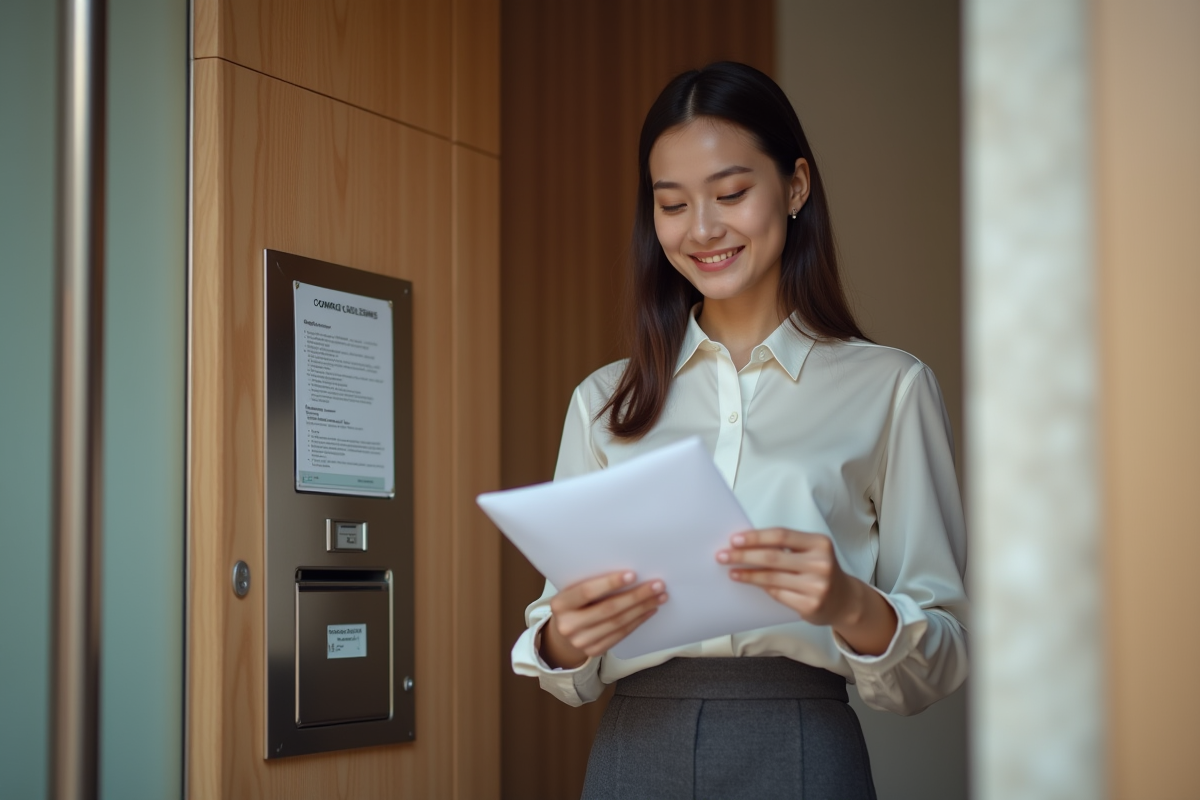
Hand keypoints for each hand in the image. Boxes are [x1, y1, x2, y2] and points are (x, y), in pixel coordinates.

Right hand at [540, 571, 667, 668]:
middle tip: (657, 585)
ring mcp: (581, 641)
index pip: (587, 591)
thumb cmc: (573, 603)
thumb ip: (592, 583)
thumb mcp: (573, 591)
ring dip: (642, 608)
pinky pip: (621, 634)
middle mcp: (568, 625)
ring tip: (659, 597)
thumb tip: (629, 573)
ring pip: (618, 623)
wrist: (564, 631)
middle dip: (636, 596)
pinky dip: (638, 621)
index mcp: (560, 604)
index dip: (610, 583)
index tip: (633, 574)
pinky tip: (649, 611)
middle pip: (608, 609)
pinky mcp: (594, 651)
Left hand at [716, 528, 896, 655]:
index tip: (734, 539)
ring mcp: (817, 586)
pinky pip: (777, 594)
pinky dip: (760, 587)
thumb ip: (786, 547)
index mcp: (819, 543)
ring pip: (772, 577)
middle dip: (743, 555)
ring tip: (731, 571)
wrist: (844, 600)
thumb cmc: (820, 570)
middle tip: (723, 555)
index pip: (781, 535)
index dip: (756, 537)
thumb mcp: (811, 552)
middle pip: (773, 557)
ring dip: (747, 574)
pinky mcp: (810, 605)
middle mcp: (820, 563)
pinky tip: (748, 582)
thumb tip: (747, 543)